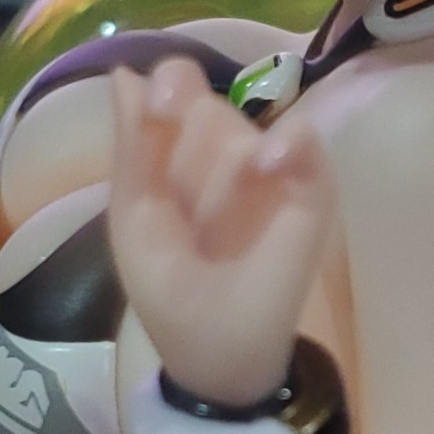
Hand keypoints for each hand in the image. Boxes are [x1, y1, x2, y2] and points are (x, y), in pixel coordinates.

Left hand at [108, 58, 334, 407]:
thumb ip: (134, 151)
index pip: (173, 91)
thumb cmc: (173, 295)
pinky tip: (269, 164)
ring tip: (213, 195)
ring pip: (245, 123)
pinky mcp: (310, 191)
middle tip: (177, 135)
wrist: (221, 361)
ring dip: (225, 145)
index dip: (166, 86)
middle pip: (206, 101)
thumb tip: (122, 72)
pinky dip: (292, 145)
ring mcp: (270, 169)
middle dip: (188, 113)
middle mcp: (224, 151)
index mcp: (176, 155)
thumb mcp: (138, 224)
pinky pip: (306, 144)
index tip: (155, 99)